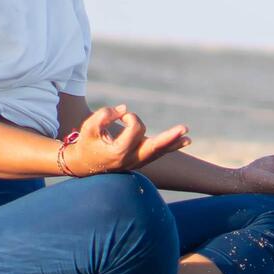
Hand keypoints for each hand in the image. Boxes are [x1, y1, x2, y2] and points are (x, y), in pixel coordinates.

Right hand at [60, 104, 190, 176]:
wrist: (84, 164)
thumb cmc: (87, 143)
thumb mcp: (89, 127)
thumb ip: (105, 114)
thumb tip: (125, 109)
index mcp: (118, 152)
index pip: (135, 129)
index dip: (131, 117)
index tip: (121, 116)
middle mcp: (130, 159)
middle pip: (154, 147)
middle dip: (169, 137)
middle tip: (185, 128)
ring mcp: (137, 162)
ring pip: (159, 152)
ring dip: (174, 143)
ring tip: (188, 138)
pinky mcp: (140, 160)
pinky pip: (158, 153)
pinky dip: (170, 146)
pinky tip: (184, 142)